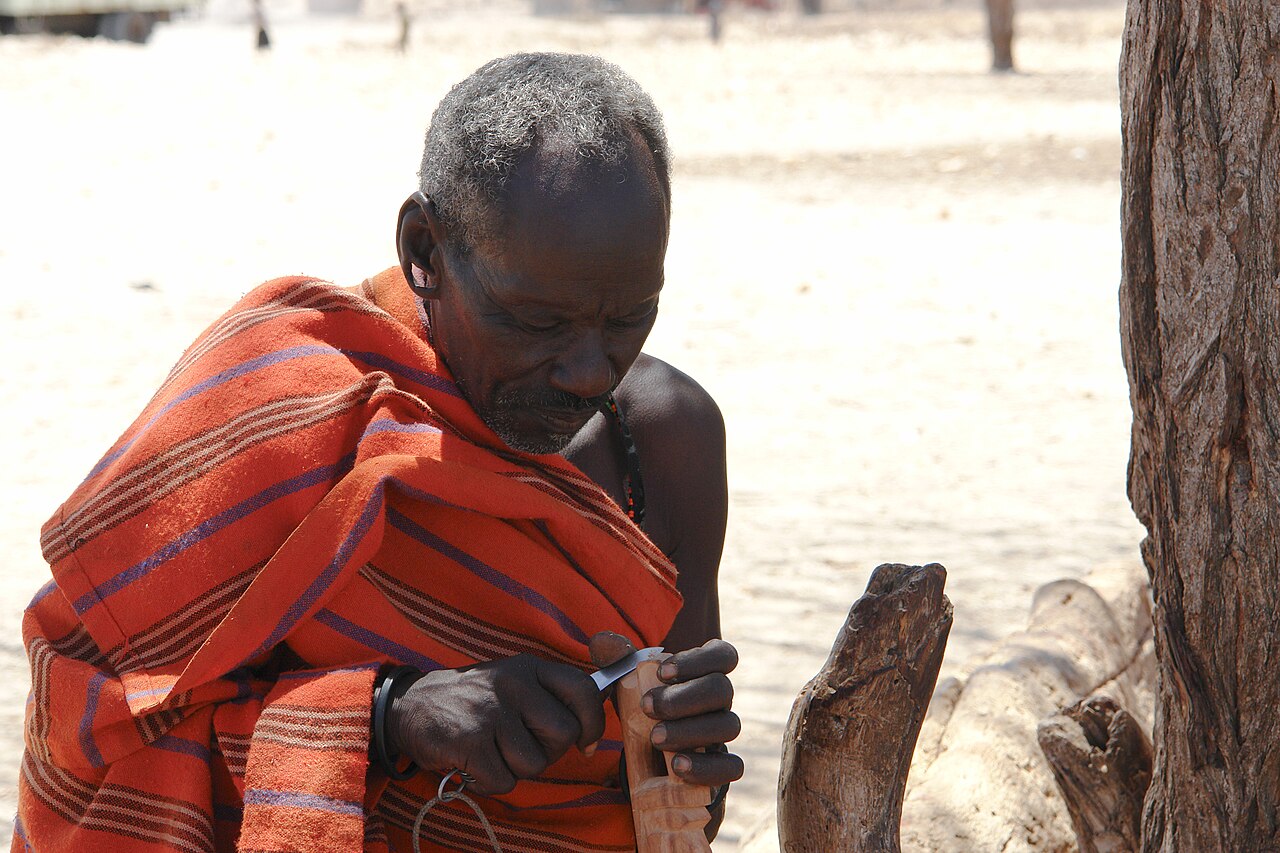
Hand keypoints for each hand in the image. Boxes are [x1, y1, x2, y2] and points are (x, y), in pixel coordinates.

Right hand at [387, 654, 604, 794]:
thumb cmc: (473, 700)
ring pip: (535, 763)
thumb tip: (597, 713)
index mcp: (529, 667)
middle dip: (548, 751)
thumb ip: (550, 694)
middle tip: (520, 747)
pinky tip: (473, 764)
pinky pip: (503, 781)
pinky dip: (489, 782)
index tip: (585, 742)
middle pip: (564, 734)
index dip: (593, 722)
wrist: (410, 706)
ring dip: (515, 769)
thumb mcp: (513, 681)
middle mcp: (513, 684)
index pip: (583, 690)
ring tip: (492, 752)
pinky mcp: (470, 740)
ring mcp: (491, 710)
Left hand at [589, 632, 743, 788]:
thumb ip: (617, 658)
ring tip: (655, 738)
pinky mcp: (723, 766)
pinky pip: (731, 767)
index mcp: (706, 671)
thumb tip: (601, 642)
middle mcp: (721, 699)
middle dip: (683, 698)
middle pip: (722, 690)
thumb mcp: (628, 679)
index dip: (698, 660)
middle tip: (647, 706)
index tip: (662, 672)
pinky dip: (706, 767)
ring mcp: (724, 732)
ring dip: (690, 731)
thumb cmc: (643, 703)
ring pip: (728, 726)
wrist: (648, 751)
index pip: (722, 655)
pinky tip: (678, 768)